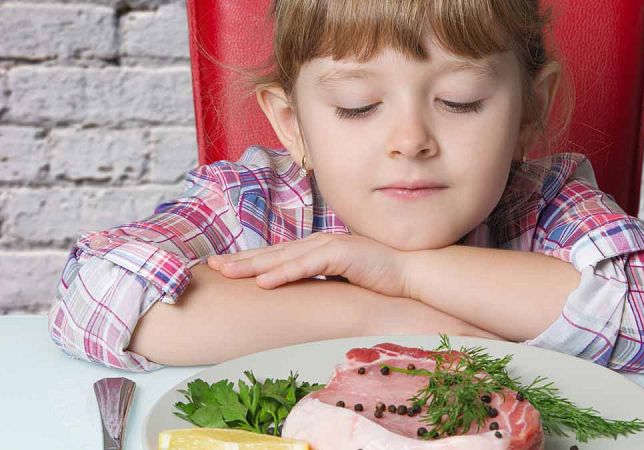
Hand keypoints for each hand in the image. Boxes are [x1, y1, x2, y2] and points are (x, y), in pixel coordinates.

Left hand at [207, 233, 411, 297]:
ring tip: (227, 272)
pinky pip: (308, 265)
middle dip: (241, 260)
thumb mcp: (343, 279)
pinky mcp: (342, 254)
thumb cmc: (381, 277)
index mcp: (318, 249)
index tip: (224, 267)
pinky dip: (285, 272)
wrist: (412, 271)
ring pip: (284, 256)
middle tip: (212, 266)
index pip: (277, 256)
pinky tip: (265, 281)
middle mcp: (319, 243)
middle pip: (272, 253)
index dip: (249, 260)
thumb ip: (323, 280)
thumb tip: (303, 293)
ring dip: (254, 265)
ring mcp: (330, 246)